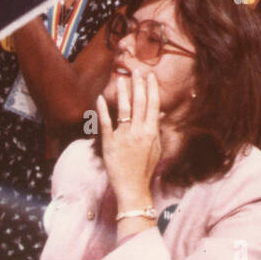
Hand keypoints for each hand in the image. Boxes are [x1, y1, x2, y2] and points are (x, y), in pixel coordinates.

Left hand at [95, 70, 160, 210]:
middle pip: (139, 103)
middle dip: (138, 85)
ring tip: (122, 79)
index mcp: (151, 132)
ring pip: (124, 109)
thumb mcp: (156, 147)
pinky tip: (101, 98)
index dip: (151, 89)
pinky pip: (106, 123)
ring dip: (123, 92)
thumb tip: (160, 111)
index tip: (150, 76)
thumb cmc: (146, 168)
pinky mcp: (110, 143)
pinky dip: (103, 110)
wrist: (133, 188)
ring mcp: (123, 137)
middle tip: (136, 71)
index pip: (152, 105)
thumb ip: (156, 128)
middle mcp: (138, 132)